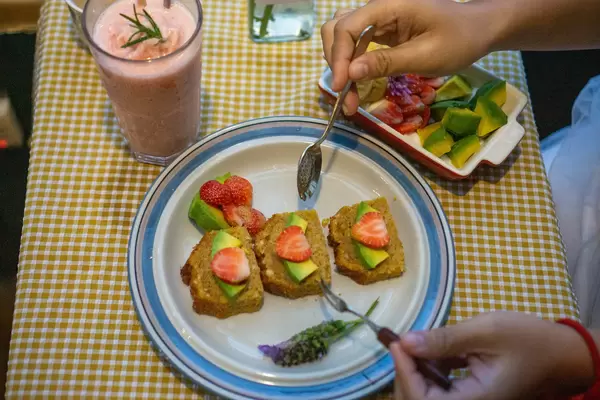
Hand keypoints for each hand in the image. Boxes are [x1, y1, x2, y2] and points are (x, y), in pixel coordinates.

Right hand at [320, 0, 493, 114]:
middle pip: (337, 29)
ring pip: (342, 37)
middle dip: (336, 62)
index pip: (347, 27)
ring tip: (349, 94)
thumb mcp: (426, 55)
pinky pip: (356, 45)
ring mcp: (378, 20)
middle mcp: (378, 9)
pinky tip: (357, 85)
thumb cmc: (459, 40)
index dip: (339, 58)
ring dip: (340, 65)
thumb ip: (386, 62)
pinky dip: (351, 66)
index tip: (341, 88)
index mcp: (390, 6)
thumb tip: (351, 73)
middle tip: (345, 96)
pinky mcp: (381, 32)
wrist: (479, 30)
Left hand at [391, 312, 594, 399]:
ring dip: (415, 369)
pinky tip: (428, 349)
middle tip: (400, 341)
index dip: (404, 372)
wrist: (559, 352)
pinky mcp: (468, 394)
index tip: (396, 342)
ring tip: (412, 342)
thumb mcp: (486, 331)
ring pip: (427, 394)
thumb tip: (405, 341)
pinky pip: (439, 388)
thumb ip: (444, 339)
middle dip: (405, 372)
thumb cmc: (529, 340)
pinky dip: (429, 369)